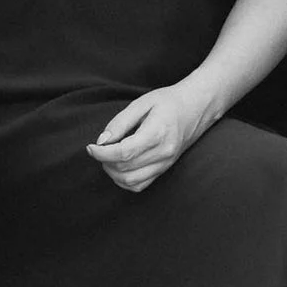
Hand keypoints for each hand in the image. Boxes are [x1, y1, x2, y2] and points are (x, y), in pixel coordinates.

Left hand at [87, 82, 218, 191]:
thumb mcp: (141, 103)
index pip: (124, 153)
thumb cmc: (168, 101)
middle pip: (125, 168)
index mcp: (156, 134)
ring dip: (113, 173)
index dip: (102, 154)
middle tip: (98, 149)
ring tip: (107, 157)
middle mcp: (163, 153)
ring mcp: (165, 164)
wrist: (196, 108)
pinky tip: (119, 166)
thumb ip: (120, 122)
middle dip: (105, 162)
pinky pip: (141, 184)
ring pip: (132, 181)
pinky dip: (125, 180)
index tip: (90, 147)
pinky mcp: (165, 169)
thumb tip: (101, 141)